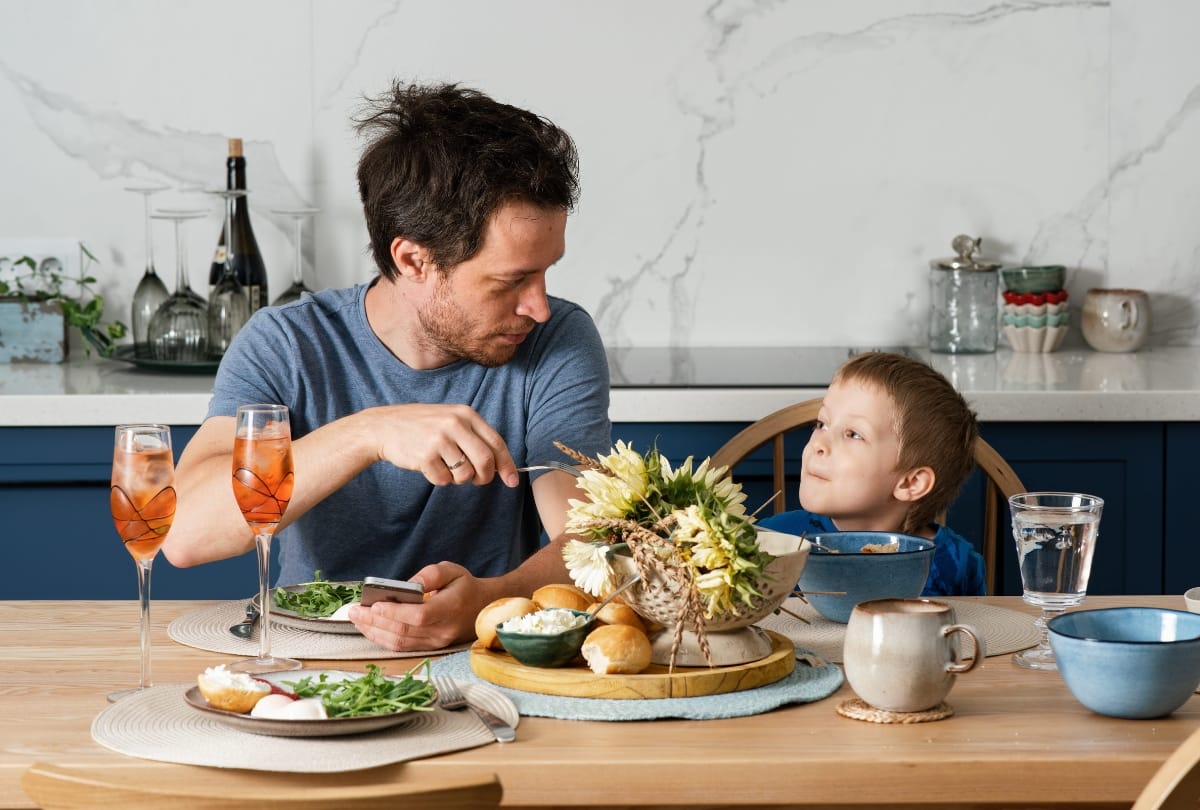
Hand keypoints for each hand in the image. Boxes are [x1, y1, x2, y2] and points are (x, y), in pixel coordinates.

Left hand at [347, 561, 493, 650]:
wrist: (484, 608)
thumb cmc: (465, 587)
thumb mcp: (452, 570)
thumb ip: (431, 574)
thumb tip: (409, 585)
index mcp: (451, 608)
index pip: (419, 615)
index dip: (394, 612)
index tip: (374, 604)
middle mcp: (443, 630)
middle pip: (404, 631)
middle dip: (375, 621)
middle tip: (354, 611)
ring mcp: (437, 643)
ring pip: (400, 642)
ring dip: (375, 632)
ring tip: (357, 620)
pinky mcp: (431, 648)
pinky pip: (403, 647)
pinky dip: (383, 639)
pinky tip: (371, 628)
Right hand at [363, 403, 519, 486]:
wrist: (383, 426)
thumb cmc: (422, 426)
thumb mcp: (450, 419)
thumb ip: (474, 437)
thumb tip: (500, 465)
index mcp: (465, 414)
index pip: (496, 442)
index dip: (507, 464)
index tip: (513, 480)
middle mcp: (455, 424)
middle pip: (485, 460)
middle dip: (485, 476)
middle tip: (478, 480)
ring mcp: (439, 439)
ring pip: (465, 474)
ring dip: (459, 479)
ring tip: (446, 466)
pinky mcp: (425, 456)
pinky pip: (444, 480)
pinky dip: (440, 479)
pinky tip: (429, 466)